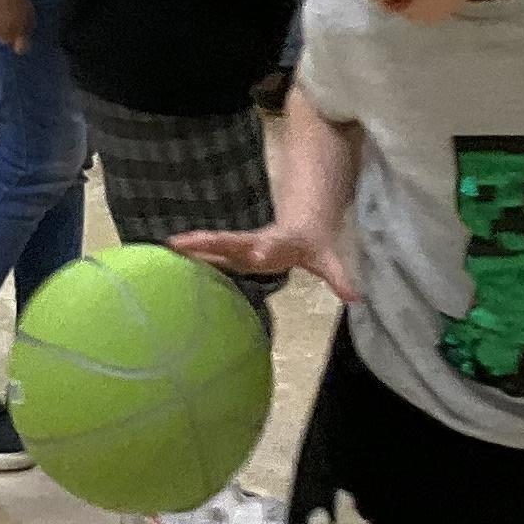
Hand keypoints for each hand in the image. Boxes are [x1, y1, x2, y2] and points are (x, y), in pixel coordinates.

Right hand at [173, 219, 359, 309]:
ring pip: (215, 244)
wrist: (302, 225)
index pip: (267, 246)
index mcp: (277, 245)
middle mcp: (254, 244)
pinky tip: (169, 256)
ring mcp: (241, 246)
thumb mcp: (327, 260)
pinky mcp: (232, 252)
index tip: (257, 250)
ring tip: (168, 245)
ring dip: (192, 246)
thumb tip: (356, 297)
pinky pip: (211, 252)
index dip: (262, 249)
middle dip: (209, 242)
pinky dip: (191, 253)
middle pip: (229, 242)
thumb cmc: (312, 245)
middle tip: (182, 242)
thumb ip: (338, 277)